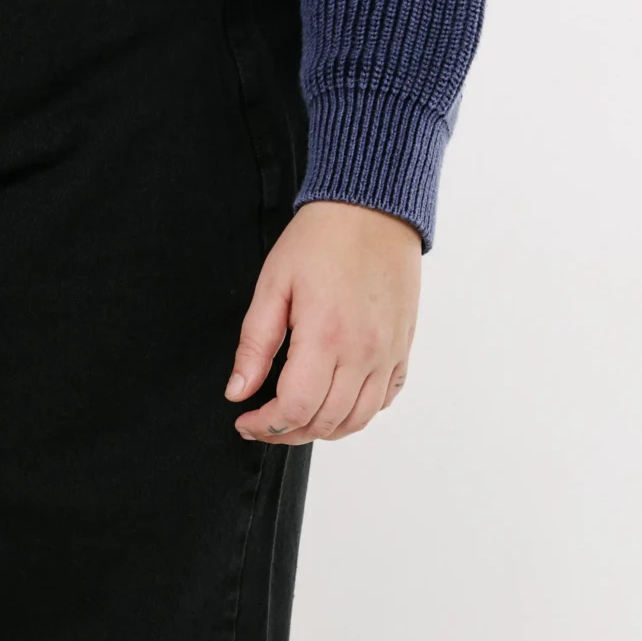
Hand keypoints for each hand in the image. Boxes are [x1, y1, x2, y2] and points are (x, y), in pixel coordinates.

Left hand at [225, 200, 421, 445]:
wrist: (373, 208)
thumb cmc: (321, 239)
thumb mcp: (273, 285)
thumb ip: (255, 344)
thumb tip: (238, 391)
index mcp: (326, 336)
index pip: (296, 409)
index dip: (266, 426)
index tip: (246, 420)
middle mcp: (364, 351)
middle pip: (326, 422)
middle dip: (288, 432)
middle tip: (264, 422)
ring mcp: (388, 352)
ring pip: (359, 419)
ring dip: (324, 429)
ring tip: (297, 418)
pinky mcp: (403, 346)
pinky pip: (385, 398)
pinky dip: (359, 411)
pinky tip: (336, 400)